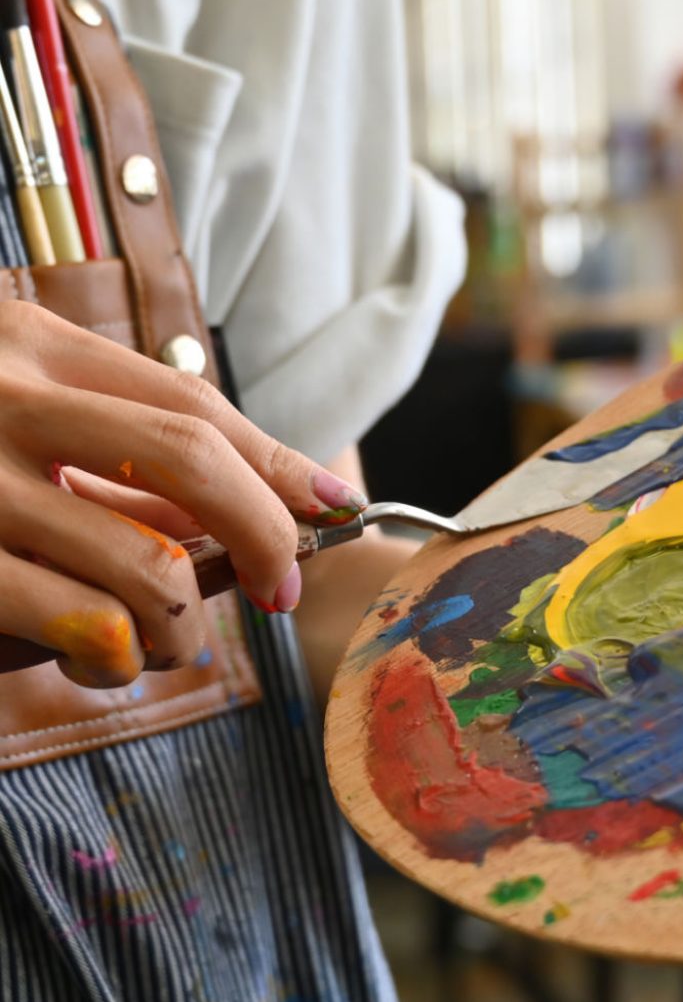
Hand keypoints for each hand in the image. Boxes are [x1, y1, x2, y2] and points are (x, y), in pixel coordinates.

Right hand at [0, 302, 364, 686]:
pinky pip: (79, 627)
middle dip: (265, 532)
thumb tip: (246, 493)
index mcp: (25, 345)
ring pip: (146, 567)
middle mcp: (1, 400)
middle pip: (191, 461)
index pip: (189, 402)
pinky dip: (116, 657)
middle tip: (282, 586)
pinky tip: (103, 656)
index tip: (331, 504)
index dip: (276, 461)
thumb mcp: (5, 398)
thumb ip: (99, 435)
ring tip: (167, 640)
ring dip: (186, 624)